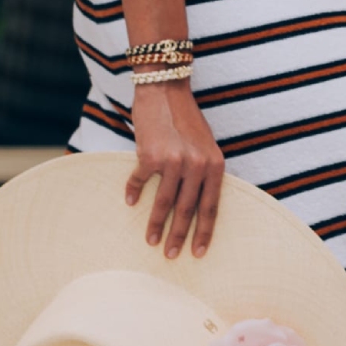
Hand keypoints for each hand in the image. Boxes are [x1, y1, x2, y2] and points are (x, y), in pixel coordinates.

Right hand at [125, 82, 225, 257]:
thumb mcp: (205, 145)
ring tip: (151, 241)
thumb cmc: (185, 118)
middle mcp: (196, 165)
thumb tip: (196, 206)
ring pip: (164, 202)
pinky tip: (131, 202)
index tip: (198, 253)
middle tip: (171, 256)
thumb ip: (204, 172)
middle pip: (187, 210)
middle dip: (179, 236)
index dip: (204, 233)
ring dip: (155, 224)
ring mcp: (173, 161)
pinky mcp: (150, 155)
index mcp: (214, 164)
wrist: (165, 89)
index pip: (211, 207)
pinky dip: (134, 192)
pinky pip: (140, 181)